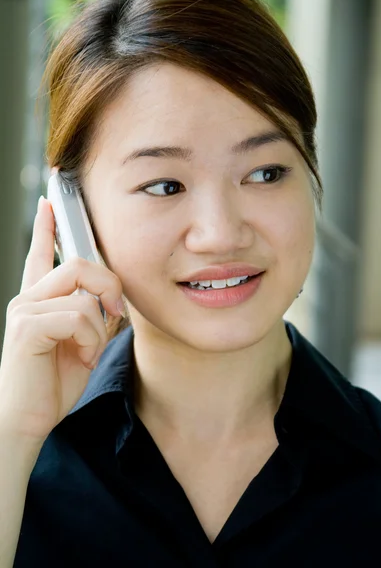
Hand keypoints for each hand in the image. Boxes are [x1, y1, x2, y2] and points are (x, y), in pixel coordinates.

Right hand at [0, 193, 122, 445]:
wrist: (27, 421)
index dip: (46, 226)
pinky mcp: (27, 326)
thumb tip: (109, 295)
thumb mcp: (83, 343)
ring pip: (84, 293)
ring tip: (86, 352)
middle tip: (114, 314)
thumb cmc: (53, 384)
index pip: (41, 254)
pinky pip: (78, 316)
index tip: (49, 201)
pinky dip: (90, 340)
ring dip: (98, 328)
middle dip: (109, 286)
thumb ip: (92, 314)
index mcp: (40, 300)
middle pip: (80, 264)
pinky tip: (79, 358)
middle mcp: (29, 298)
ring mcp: (25, 310)